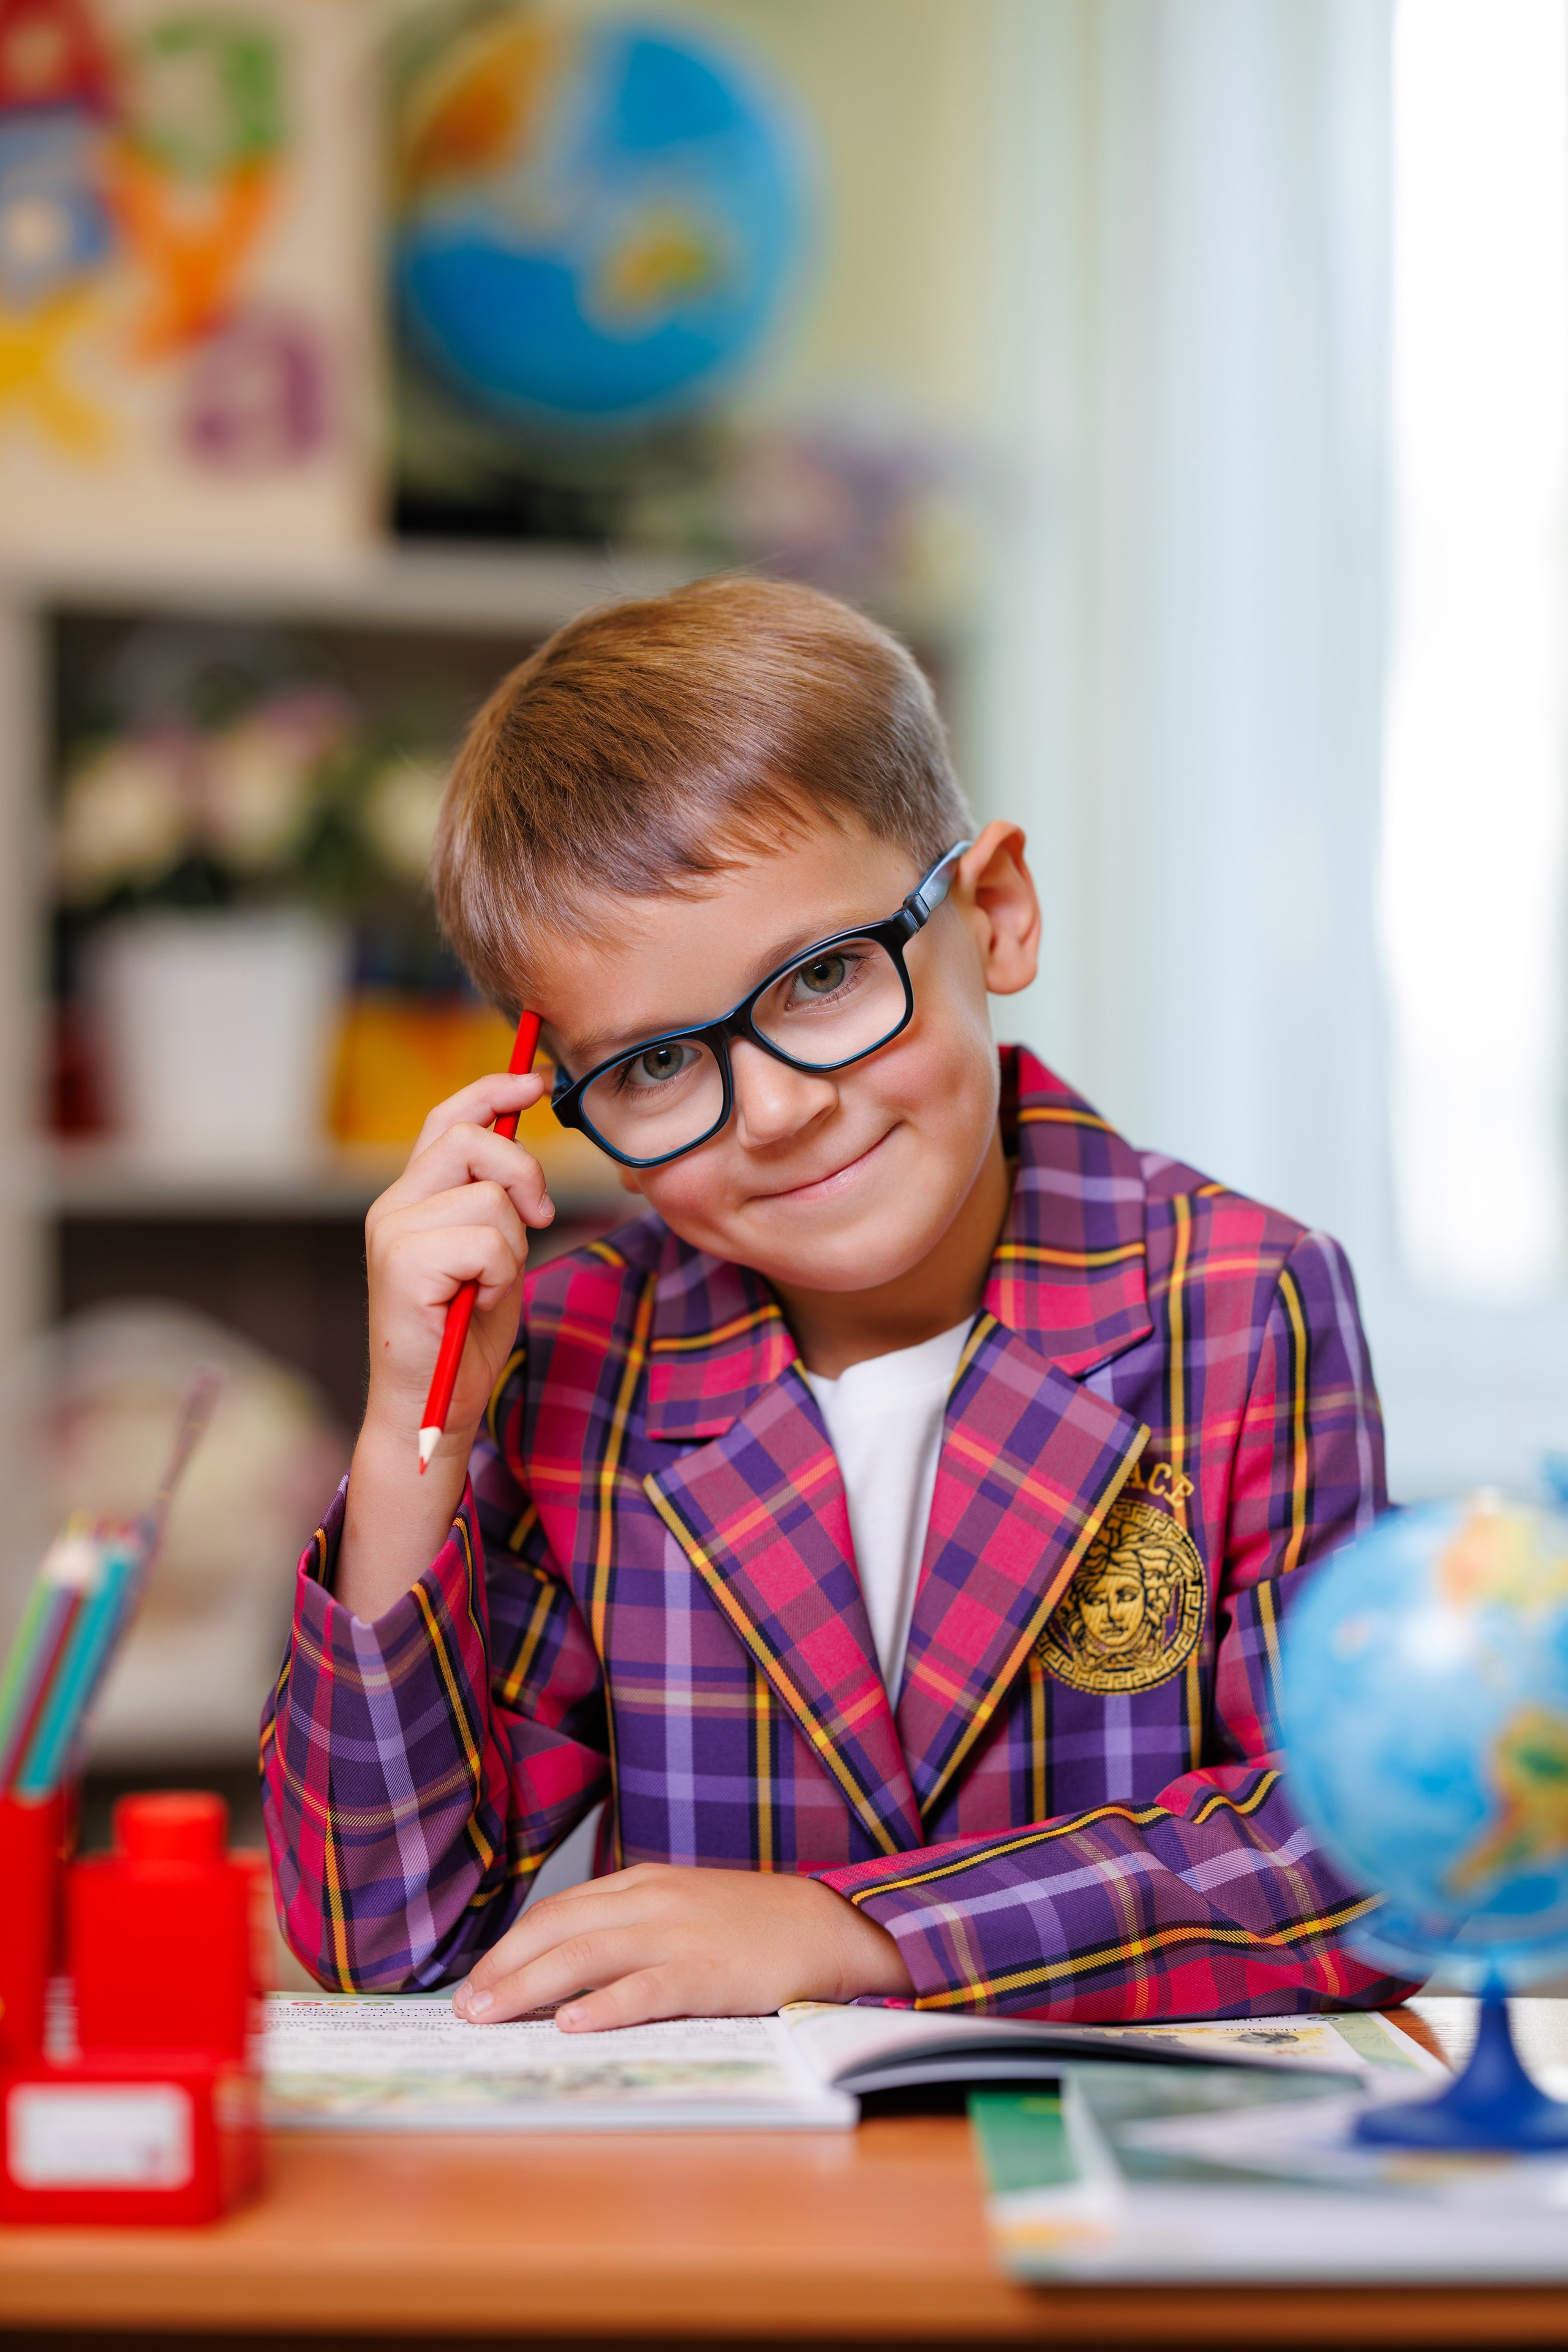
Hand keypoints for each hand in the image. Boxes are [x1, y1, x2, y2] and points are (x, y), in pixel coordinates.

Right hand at [337, 1069, 553, 1620]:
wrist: (432, 1406)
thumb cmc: (466, 1333)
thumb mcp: (494, 1252)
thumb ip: (500, 1197)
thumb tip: (525, 1128)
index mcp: (412, 1195)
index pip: (449, 1116)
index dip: (494, 1089)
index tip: (539, 1081)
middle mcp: (393, 1205)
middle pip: (471, 1138)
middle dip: (523, 1171)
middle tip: (540, 1216)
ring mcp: (392, 1232)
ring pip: (490, 1197)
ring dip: (514, 1245)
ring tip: (490, 1285)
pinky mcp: (402, 1263)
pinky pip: (487, 1240)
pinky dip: (501, 1275)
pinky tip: (478, 1304)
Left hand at [451, 1864, 914, 2030]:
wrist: (828, 1923)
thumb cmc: (750, 1925)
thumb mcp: (681, 1908)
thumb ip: (629, 1927)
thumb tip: (563, 1973)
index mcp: (642, 1883)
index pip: (558, 1909)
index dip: (511, 1945)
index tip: (477, 1980)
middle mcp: (652, 1901)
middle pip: (559, 1928)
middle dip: (505, 1967)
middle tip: (465, 2006)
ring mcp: (679, 1934)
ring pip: (587, 1955)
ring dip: (530, 1986)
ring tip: (491, 2015)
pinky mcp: (710, 1972)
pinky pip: (647, 1989)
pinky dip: (604, 2006)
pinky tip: (571, 2024)